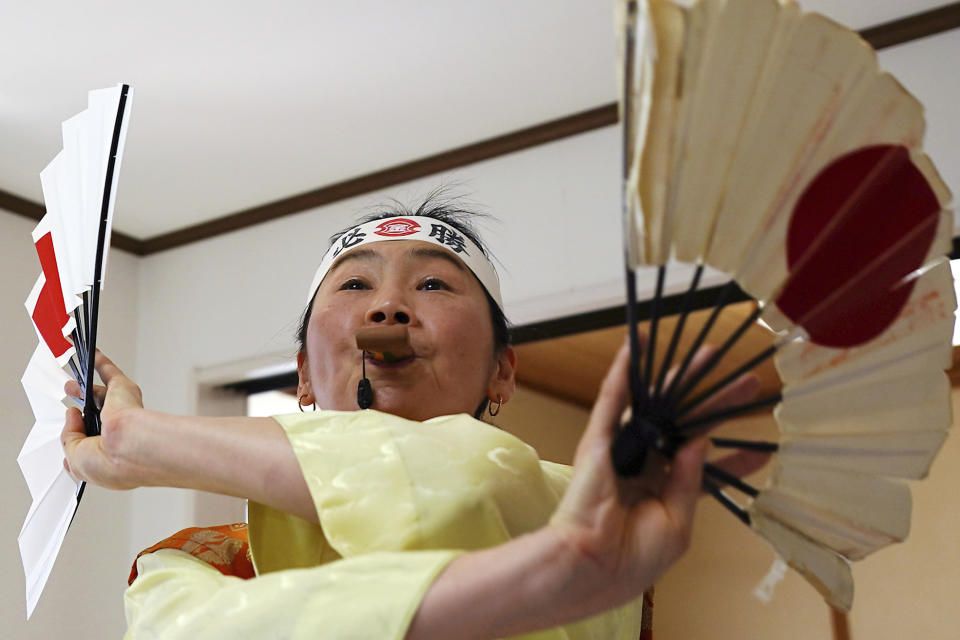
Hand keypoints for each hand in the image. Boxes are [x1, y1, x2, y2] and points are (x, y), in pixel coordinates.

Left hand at [62, 351, 144, 488]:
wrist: (131, 449)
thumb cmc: (111, 462)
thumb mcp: (76, 459)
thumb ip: (69, 438)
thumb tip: (72, 416)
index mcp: (109, 457)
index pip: (91, 445)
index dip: (78, 438)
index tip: (72, 432)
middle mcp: (119, 434)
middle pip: (94, 418)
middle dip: (79, 411)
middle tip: (69, 407)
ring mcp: (122, 413)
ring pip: (102, 397)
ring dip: (85, 389)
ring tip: (70, 385)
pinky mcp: (125, 393)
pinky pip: (110, 373)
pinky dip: (101, 363)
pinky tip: (92, 354)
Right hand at [548, 337, 762, 608]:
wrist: (594, 564)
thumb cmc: (635, 557)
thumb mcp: (678, 525)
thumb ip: (690, 482)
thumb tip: (701, 442)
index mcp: (665, 493)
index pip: (705, 467)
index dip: (734, 457)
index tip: (763, 447)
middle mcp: (646, 465)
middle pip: (688, 425)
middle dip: (719, 404)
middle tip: (748, 383)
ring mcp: (624, 449)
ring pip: (657, 403)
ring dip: (681, 376)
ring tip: (710, 353)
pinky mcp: (600, 439)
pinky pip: (615, 398)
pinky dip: (623, 369)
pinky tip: (637, 342)